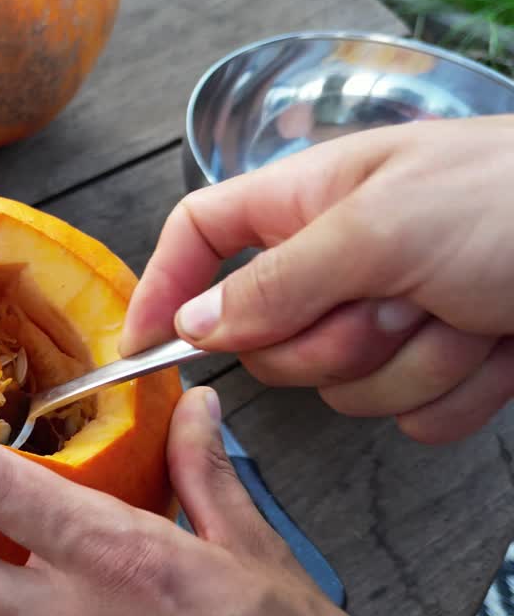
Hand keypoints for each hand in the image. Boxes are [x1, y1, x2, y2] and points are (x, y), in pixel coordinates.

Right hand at [121, 115, 513, 443]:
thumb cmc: (512, 199)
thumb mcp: (378, 228)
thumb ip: (275, 282)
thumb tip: (193, 326)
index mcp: (311, 205)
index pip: (202, 237)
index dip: (161, 286)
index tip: (139, 350)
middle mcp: (342, 265)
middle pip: (273, 341)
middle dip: (337, 339)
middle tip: (396, 300)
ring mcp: (392, 322)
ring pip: (344, 390)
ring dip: (411, 361)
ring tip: (467, 311)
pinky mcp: (439, 370)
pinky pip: (409, 416)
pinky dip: (458, 391)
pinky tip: (497, 344)